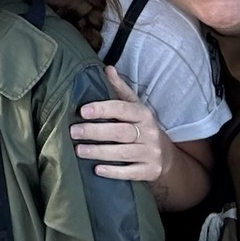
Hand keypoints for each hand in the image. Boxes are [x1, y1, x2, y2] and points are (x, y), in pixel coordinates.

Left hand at [71, 67, 172, 184]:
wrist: (166, 156)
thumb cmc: (142, 127)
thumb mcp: (135, 107)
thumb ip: (120, 89)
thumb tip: (107, 68)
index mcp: (143, 114)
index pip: (122, 109)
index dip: (102, 109)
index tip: (82, 111)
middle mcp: (149, 133)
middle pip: (120, 132)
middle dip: (95, 132)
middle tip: (73, 132)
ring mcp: (150, 153)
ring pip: (123, 153)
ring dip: (99, 152)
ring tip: (79, 150)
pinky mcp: (150, 171)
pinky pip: (130, 172)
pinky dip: (113, 172)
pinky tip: (97, 170)